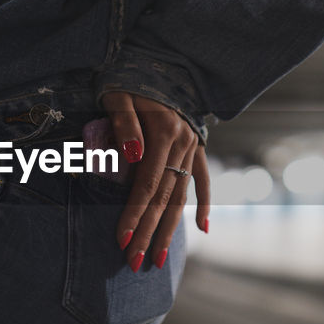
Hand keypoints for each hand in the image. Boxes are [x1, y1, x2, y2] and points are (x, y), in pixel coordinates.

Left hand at [102, 91, 209, 271]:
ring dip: (171, 229)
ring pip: (181, 195)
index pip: (146, 184)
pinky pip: (202, 180)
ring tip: (159, 257)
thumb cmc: (131, 78)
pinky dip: (204, 204)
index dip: (135, 214)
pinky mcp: (197, 147)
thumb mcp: (120, 94)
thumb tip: (131, 156)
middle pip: (164, 197)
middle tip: (135, 262)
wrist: (164, 60)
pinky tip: (203, 230)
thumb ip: (125, 124)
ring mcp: (192, 147)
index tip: (123, 241)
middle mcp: (181, 144)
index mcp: (162, 133)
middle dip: (149, 233)